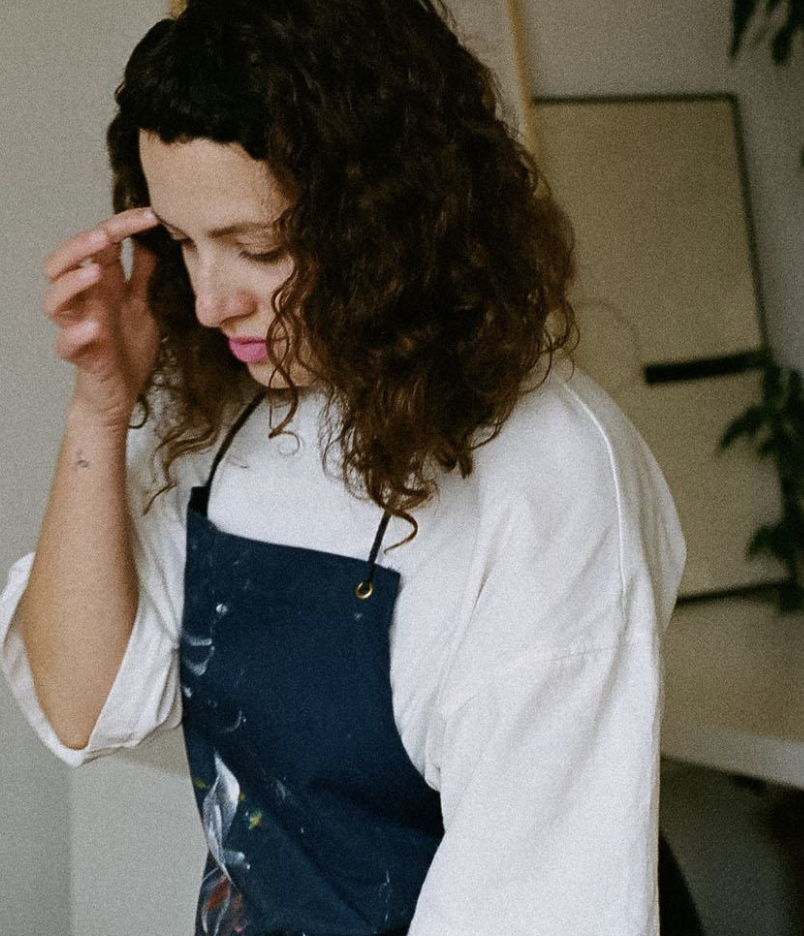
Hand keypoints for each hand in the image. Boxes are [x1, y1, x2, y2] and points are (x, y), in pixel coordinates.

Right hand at [43, 207, 161, 429]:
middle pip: (64, 262)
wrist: (122, 392)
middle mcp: (84, 301)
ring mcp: (77, 326)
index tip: (149, 215)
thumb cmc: (128, 348)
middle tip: (108, 235)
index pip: (100, 246)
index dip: (120, 226)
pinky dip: (75, 335)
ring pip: (55, 299)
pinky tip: (91, 329)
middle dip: (82, 245)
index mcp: (101, 285)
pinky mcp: (80, 356)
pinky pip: (65, 344)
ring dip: (72, 282)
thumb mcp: (141, 305)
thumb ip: (141, 276)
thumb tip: (147, 242)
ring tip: (96, 272)